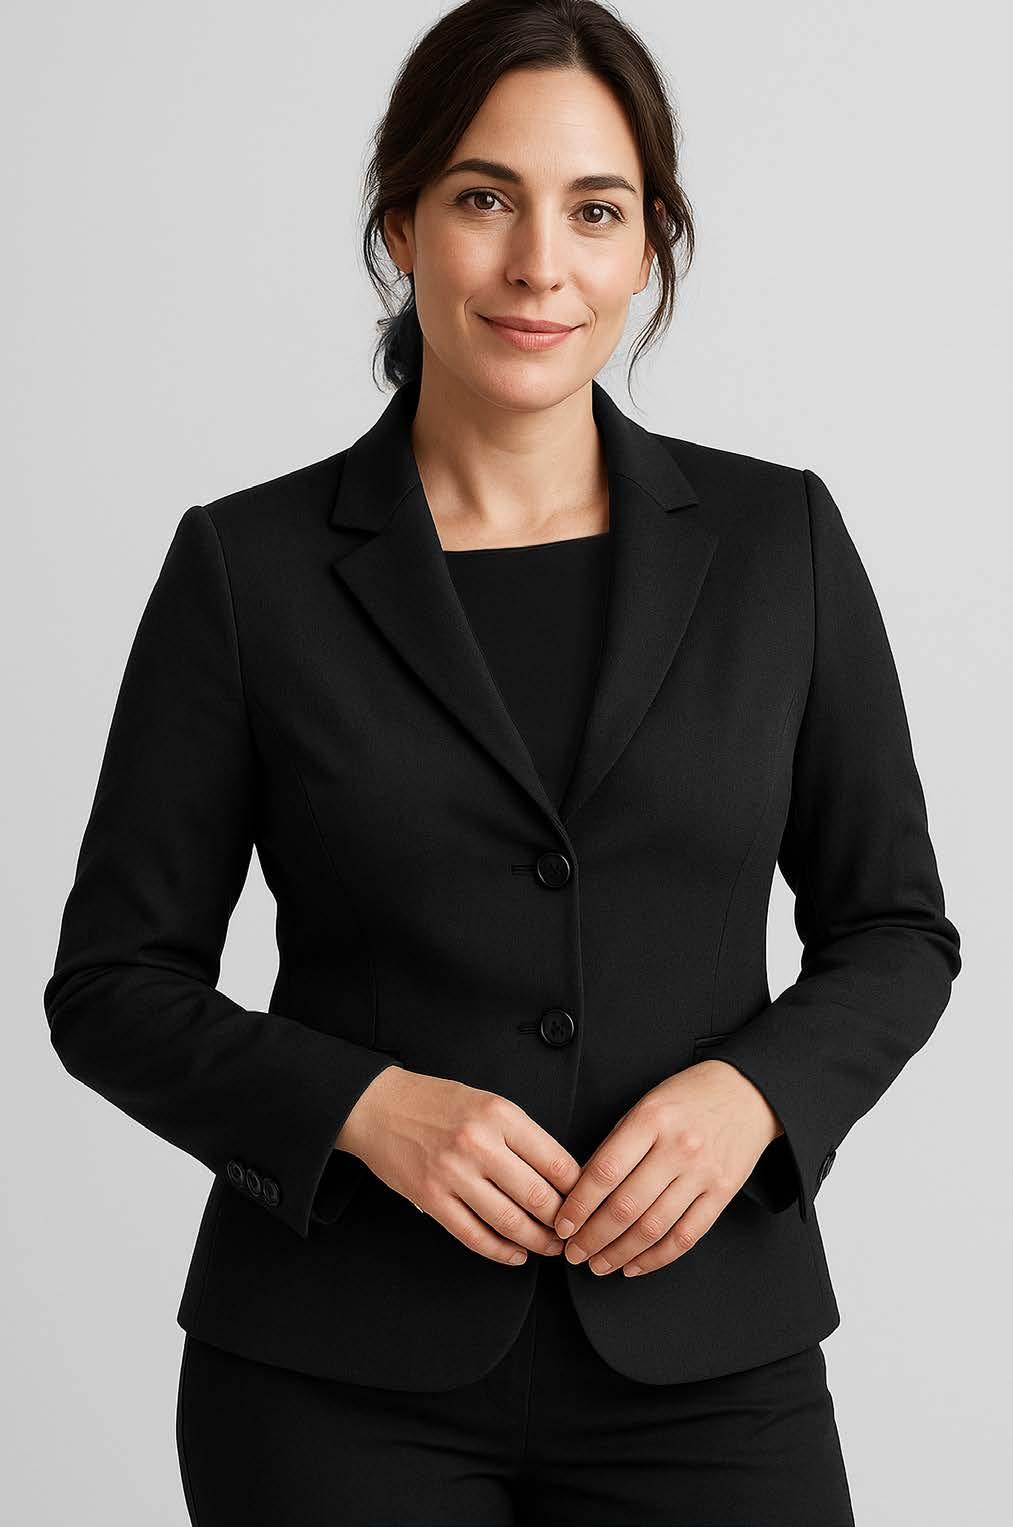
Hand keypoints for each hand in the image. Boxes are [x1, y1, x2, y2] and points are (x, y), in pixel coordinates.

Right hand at [338, 1065, 582, 1267]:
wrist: (379, 1106)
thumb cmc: (435, 1103)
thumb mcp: (487, 1102)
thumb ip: (521, 1135)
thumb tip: (561, 1175)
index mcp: (500, 1114)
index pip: (556, 1162)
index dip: (578, 1190)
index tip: (586, 1202)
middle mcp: (478, 1143)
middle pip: (538, 1197)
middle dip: (562, 1222)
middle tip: (574, 1232)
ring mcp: (453, 1173)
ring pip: (510, 1222)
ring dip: (537, 1242)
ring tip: (550, 1247)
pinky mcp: (431, 1198)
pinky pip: (474, 1235)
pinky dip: (500, 1252)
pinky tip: (515, 1254)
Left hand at [552, 1059, 782, 1277]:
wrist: (747, 1093)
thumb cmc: (689, 1097)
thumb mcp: (646, 1105)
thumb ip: (617, 1144)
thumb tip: (583, 1190)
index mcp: (651, 1120)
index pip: (605, 1172)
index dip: (579, 1205)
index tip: (563, 1224)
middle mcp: (678, 1147)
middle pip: (627, 1206)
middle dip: (593, 1238)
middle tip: (575, 1253)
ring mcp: (703, 1173)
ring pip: (654, 1227)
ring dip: (620, 1253)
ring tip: (600, 1264)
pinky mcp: (723, 1193)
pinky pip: (686, 1236)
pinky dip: (657, 1257)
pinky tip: (636, 1264)